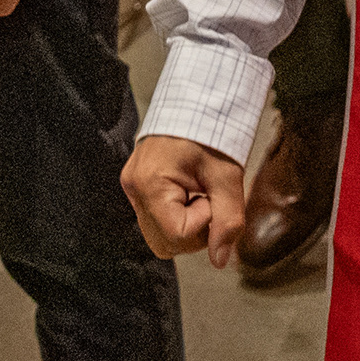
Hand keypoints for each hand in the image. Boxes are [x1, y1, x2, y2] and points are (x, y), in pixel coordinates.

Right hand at [122, 135, 246, 265]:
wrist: (197, 99)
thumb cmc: (211, 131)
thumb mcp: (227, 176)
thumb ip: (228, 220)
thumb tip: (220, 261)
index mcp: (151, 182)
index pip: (178, 234)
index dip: (204, 222)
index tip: (211, 195)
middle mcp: (134, 187)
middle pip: (164, 243)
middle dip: (193, 232)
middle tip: (208, 199)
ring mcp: (132, 187)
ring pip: (158, 236)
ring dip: (184, 226)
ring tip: (198, 194)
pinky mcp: (136, 185)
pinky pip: (154, 219)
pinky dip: (175, 215)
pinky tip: (188, 193)